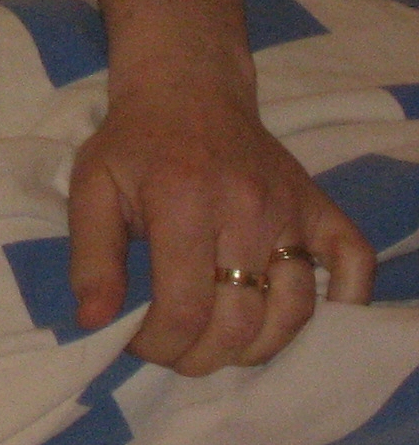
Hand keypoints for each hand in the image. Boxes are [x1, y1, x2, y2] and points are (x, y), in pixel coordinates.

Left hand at [68, 76, 374, 372]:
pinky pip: (354, 263)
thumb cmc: (135, 144)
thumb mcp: (91, 188)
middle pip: (241, 319)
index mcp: (183, 200)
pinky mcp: (320, 207)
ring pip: (295, 309)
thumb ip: (91, 258)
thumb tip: (94, 322)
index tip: (140, 345)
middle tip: (179, 354)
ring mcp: (291, 209)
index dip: (161, 344)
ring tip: (223, 345)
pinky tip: (298, 319)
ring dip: (259, 346)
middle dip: (204, 356)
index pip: (184, 305)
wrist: (187, 89)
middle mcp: (246, 207)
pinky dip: (345, 302)